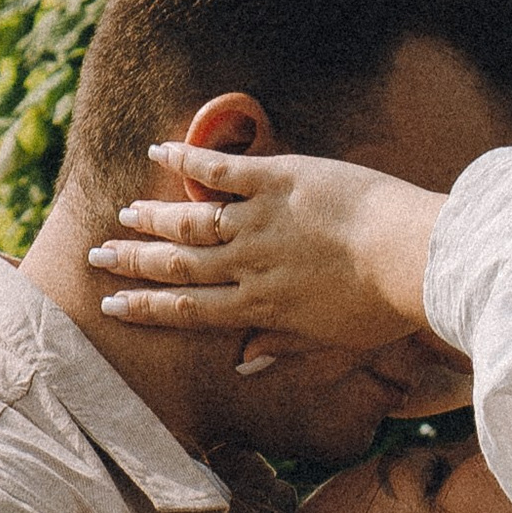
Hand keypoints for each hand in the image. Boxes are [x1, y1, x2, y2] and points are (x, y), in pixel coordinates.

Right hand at [88, 149, 450, 370]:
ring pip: (192, 220)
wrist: (415, 259)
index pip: (192, 310)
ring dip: (154, 216)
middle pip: (180, 266)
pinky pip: (222, 169)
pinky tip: (159, 151)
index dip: (149, 307)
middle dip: (135, 262)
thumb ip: (284, 345)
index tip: (114, 304)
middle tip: (96, 257)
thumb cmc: (383, 305)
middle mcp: (250, 266)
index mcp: (262, 307)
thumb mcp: (332, 339)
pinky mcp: (279, 180)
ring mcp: (262, 221)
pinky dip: (188, 159)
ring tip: (123, 213)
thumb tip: (244, 361)